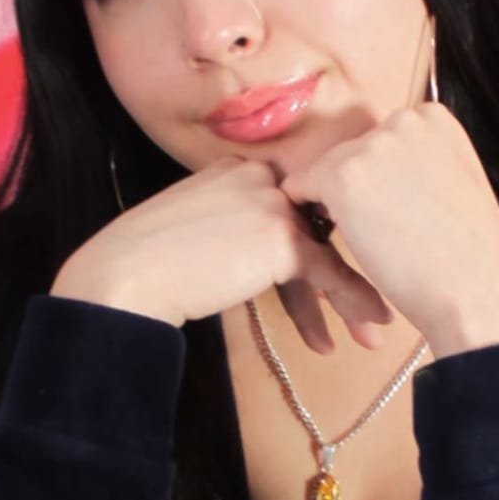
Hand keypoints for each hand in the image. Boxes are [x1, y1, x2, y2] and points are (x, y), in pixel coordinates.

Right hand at [51, 158, 393, 342]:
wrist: (124, 276)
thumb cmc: (146, 262)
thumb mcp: (191, 226)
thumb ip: (232, 226)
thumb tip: (260, 255)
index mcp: (237, 169)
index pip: (291, 205)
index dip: (315, 244)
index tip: (337, 273)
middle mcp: (260, 176)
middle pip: (314, 227)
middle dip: (345, 268)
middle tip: (371, 301)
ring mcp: (273, 202)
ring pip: (329, 249)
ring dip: (354, 295)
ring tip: (374, 330)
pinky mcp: (280, 237)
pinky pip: (329, 271)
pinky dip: (350, 301)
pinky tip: (361, 329)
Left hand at [279, 103, 498, 355]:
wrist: (475, 290)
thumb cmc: (469, 250)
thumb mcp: (457, 178)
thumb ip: (421, 158)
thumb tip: (382, 165)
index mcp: (434, 116)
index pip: (383, 139)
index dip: (386, 178)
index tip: (409, 207)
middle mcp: (402, 120)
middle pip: (354, 151)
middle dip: (361, 189)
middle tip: (392, 229)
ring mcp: (371, 146)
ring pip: (327, 170)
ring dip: (338, 204)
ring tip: (377, 238)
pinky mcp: (340, 176)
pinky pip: (300, 188)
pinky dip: (311, 215)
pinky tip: (348, 239)